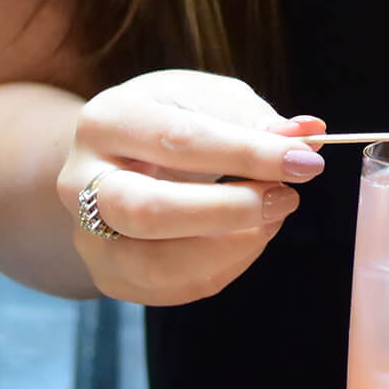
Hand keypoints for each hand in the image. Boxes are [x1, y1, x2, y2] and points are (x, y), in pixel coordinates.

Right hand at [56, 70, 325, 303]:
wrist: (119, 157)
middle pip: (150, 211)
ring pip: (158, 264)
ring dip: (232, 246)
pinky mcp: (109, 275)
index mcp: (106, 120)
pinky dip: (224, 266)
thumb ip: (255, 119)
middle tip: (287, 198)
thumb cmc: (172, 119)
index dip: (248, 154)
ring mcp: (88, 236)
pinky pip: (172, 288)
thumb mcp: (209, 100)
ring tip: (273, 215)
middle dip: (230, 211)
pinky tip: (250, 236)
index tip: (305, 161)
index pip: (181, 141)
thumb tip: (307, 136)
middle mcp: (81, 180)